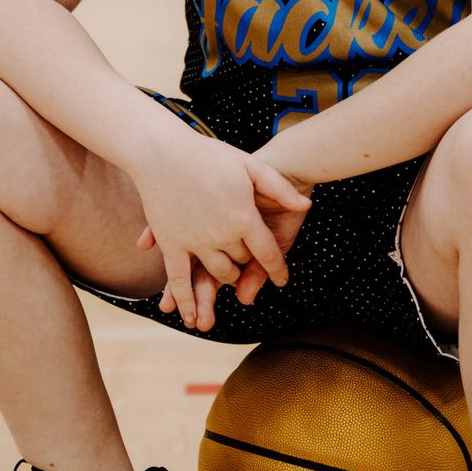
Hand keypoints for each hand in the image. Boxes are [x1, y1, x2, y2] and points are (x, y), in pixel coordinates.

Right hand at [129, 127, 311, 330]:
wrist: (164, 151)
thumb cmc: (209, 155)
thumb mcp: (251, 166)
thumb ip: (280, 188)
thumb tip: (306, 206)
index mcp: (244, 217)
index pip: (268, 253)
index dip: (277, 267)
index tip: (281, 278)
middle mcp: (222, 235)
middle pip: (243, 263)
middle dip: (248, 264)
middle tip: (248, 262)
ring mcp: (195, 242)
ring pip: (218, 273)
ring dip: (225, 279)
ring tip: (229, 279)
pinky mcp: (171, 245)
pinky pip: (179, 279)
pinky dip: (185, 300)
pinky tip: (190, 318)